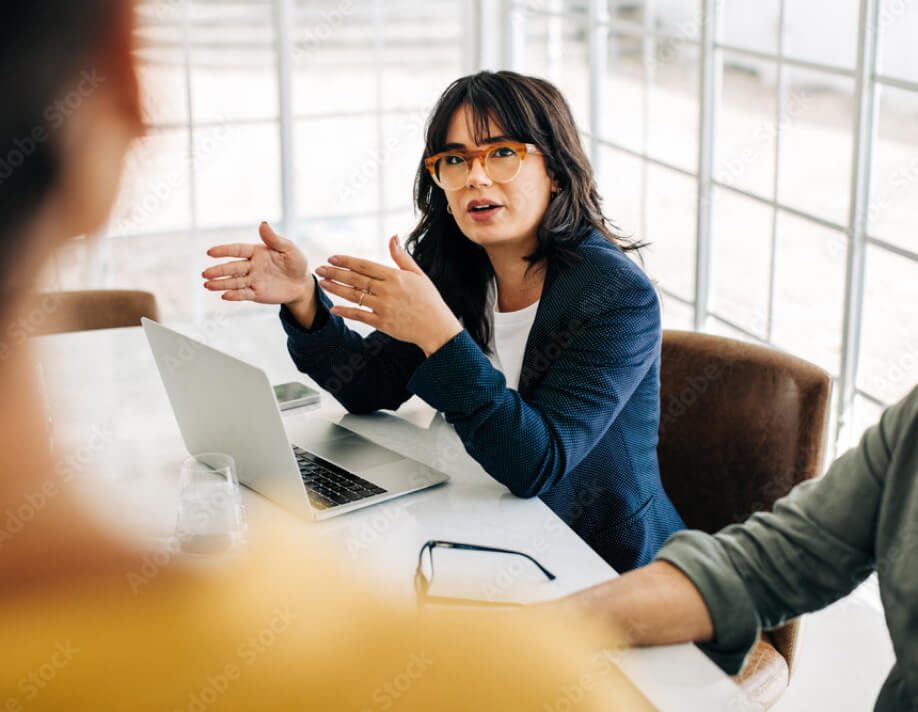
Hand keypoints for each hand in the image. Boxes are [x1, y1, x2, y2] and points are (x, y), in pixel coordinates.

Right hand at [203, 222, 310, 305]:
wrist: (302, 284)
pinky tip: (224, 295)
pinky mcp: (257, 293)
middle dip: (218, 271)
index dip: (224, 251)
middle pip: (232, 268)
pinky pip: (244, 294)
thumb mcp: (289, 249)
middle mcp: (251, 266)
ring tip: (207, 285)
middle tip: (205, 274)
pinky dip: (235, 295)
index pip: (237, 250)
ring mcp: (253, 280)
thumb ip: (274, 239)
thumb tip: (262, 223)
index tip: (210, 252)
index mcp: (257, 252)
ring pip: (234, 282)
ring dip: (221, 283)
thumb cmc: (296, 263)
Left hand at [315, 235, 462, 356]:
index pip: (365, 265)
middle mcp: (387, 290)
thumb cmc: (429, 300)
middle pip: (356, 279)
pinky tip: (334, 309)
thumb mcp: (418, 275)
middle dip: (335, 272)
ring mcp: (384, 307)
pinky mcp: (382, 323)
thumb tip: (393, 237)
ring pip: (355, 295)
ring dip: (336, 289)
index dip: (347, 261)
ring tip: (323, 283)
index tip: (332, 258)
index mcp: (395, 276)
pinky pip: (360, 316)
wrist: (437, 327)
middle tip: (320, 268)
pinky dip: (346, 312)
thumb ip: (401, 257)